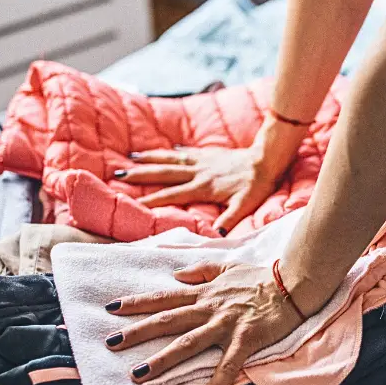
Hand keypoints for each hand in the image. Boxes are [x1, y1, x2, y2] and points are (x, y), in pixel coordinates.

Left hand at [104, 262, 302, 384]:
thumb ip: (201, 270)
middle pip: (168, 320)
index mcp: (205, 293)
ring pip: (188, 342)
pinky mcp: (246, 338)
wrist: (294, 282)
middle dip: (138, 332)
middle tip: (110, 343)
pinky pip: (228, 364)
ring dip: (163, 359)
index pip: (165, 297)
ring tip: (139, 375)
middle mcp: (210, 308)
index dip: (138, 303)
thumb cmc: (262, 277)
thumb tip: (177, 274)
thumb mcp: (228, 267)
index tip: (111, 308)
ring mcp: (227, 323)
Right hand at [116, 117, 304, 233]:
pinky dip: (176, 150)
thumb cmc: (257, 185)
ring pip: (172, 158)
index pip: (172, 194)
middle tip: (118, 175)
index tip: (132, 203)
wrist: (267, 159)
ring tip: (132, 156)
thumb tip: (214, 236)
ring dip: (152, 157)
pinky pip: (188, 150)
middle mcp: (198, 172)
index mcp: (203, 187)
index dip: (152, 200)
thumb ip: (228, 220)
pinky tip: (169, 148)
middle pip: (164, 172)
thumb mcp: (244, 206)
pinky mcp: (211, 153)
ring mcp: (203, 160)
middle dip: (141, 174)